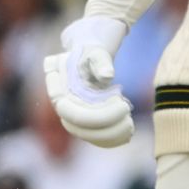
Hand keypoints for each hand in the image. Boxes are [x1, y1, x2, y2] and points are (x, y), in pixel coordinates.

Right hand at [43, 16, 133, 147]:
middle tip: (128, 113)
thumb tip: (107, 76)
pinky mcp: (83, 120)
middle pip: (76, 126)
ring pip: (84, 134)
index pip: (69, 111)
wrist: (90, 52)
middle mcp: (61, 103)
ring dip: (108, 135)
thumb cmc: (93, 50)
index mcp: (58, 87)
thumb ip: (100, 62)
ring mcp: (71, 113)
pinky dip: (109, 139)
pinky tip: (127, 135)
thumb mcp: (97, 52)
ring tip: (130, 127)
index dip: (94, 115)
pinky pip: (92, 135)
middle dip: (103, 126)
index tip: (122, 102)